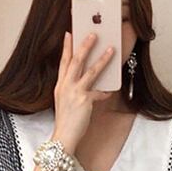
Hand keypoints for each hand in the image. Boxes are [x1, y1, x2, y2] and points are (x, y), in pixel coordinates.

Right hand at [52, 31, 115, 152]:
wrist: (64, 137)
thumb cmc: (66, 122)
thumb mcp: (65, 102)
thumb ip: (73, 91)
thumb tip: (89, 86)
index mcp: (60, 86)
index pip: (63, 62)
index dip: (66, 47)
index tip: (69, 34)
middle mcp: (66, 86)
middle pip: (75, 61)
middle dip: (84, 46)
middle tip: (93, 34)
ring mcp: (75, 92)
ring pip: (90, 71)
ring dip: (102, 59)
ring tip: (110, 49)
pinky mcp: (85, 100)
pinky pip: (99, 92)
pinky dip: (106, 92)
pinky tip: (111, 91)